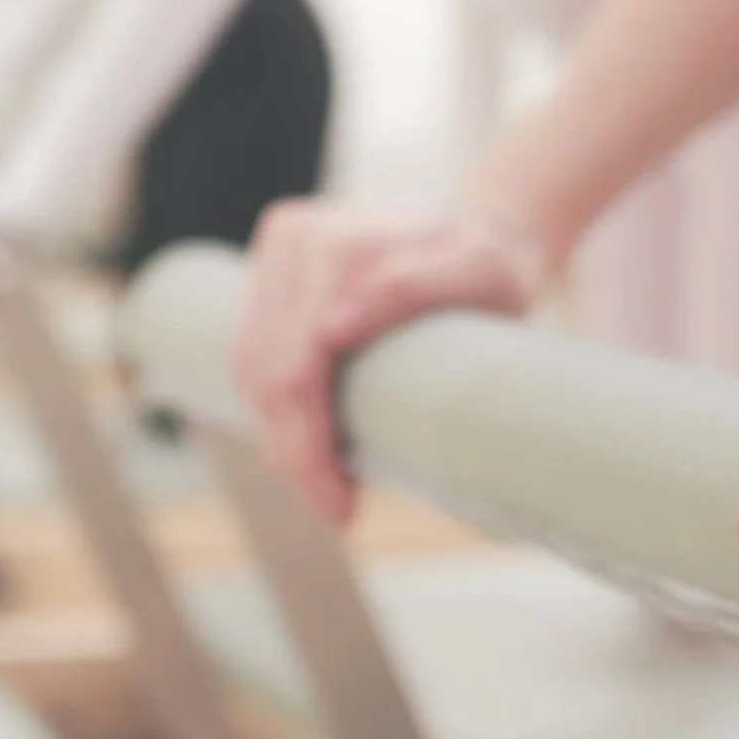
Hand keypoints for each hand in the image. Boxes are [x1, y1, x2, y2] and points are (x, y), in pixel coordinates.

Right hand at [236, 202, 549, 521]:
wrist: (486, 227)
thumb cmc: (491, 263)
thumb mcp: (478, 272)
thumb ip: (410, 289)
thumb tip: (329, 331)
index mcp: (331, 247)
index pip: (291, 369)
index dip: (307, 448)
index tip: (344, 508)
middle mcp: (291, 244)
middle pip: (260, 373)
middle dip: (291, 454)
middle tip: (337, 511)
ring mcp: (276, 256)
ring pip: (246, 367)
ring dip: (276, 437)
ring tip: (324, 487)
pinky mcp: (273, 274)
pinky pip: (252, 353)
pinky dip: (272, 408)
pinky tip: (305, 445)